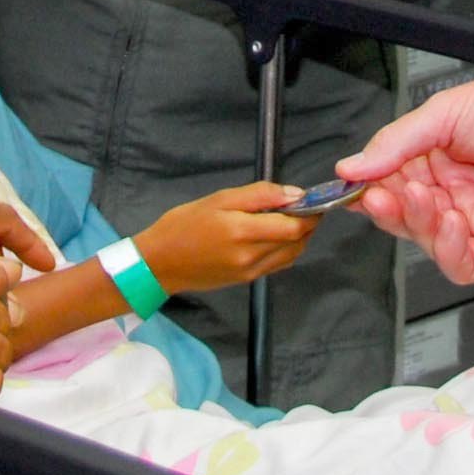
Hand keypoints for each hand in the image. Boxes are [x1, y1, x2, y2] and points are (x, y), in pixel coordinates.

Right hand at [134, 182, 322, 295]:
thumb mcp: (220, 198)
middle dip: (308, 223)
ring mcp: (250, 272)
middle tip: (306, 206)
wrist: (159, 263)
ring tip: (292, 218)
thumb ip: (260, 195)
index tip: (315, 199)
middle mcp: (251, 256)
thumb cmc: (185, 224)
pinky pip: (278, 264)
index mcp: (243, 232)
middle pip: (297, 241)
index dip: (310, 213)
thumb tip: (295, 194)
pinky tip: (277, 235)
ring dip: (299, 237)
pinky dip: (287, 249)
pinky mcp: (246, 280)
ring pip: (291, 255)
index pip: (294, 226)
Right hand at [340, 67, 473, 285]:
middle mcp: (456, 189)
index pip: (391, 181)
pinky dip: (448, 248)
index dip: (368, 188)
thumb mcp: (444, 113)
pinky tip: (451, 222)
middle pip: (404, 215)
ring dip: (416, 223)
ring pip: (427, 240)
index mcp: (440, 156)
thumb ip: (395, 143)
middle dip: (387, 208)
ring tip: (416, 197)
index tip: (347, 187)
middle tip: (376, 195)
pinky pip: (461, 263)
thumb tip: (352, 166)